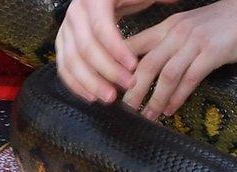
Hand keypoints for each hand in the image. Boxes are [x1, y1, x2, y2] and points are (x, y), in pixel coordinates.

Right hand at [56, 0, 179, 102]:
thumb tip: (174, 0)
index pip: (101, 28)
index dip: (117, 50)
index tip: (134, 67)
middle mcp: (75, 13)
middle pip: (85, 48)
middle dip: (107, 71)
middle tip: (128, 87)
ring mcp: (65, 29)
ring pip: (71, 61)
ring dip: (90, 83)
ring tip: (110, 98)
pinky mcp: (61, 43)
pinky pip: (64, 67)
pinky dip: (76, 84)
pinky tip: (91, 97)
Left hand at [122, 0, 236, 119]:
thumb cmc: (229, 24)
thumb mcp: (193, 29)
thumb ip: (173, 45)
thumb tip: (155, 69)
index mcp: (169, 26)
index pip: (134, 46)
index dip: (120, 69)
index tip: (112, 90)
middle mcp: (177, 32)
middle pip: (145, 64)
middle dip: (131, 91)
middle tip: (123, 111)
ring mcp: (195, 41)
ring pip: (165, 74)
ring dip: (154, 99)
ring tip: (146, 117)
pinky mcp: (213, 52)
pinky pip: (189, 78)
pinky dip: (177, 97)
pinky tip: (170, 110)